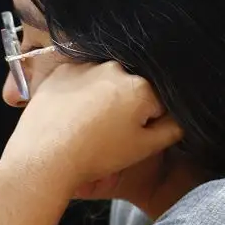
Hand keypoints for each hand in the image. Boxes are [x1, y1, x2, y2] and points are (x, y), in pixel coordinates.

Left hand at [2, 60, 182, 192]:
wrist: (44, 158)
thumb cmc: (95, 156)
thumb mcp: (142, 148)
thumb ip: (171, 129)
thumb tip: (181, 116)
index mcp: (142, 86)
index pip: (158, 101)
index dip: (147, 121)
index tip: (129, 136)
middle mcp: (116, 68)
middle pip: (130, 87)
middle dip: (124, 106)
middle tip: (105, 133)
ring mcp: (86, 66)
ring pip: (103, 81)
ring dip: (101, 97)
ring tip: (84, 126)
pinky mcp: (61, 71)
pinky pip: (78, 79)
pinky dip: (77, 93)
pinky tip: (69, 115)